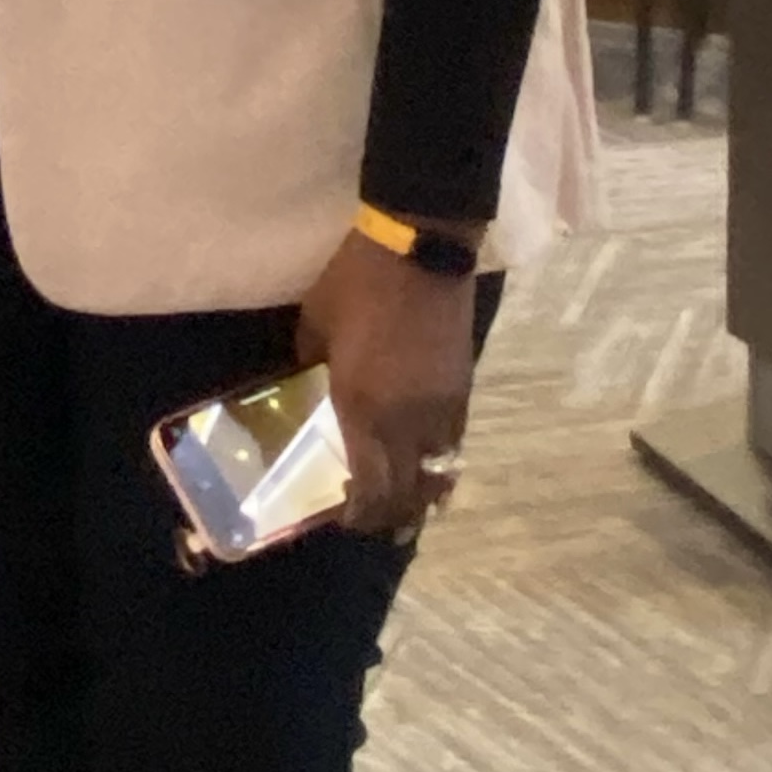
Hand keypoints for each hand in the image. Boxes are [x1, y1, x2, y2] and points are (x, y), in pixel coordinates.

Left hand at [294, 227, 477, 536]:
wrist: (422, 247)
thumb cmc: (356, 282)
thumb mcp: (314, 326)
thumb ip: (310, 368)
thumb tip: (307, 387)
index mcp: (362, 407)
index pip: (369, 486)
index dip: (360, 513)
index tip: (346, 520)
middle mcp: (407, 421)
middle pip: (407, 492)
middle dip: (390, 517)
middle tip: (373, 525)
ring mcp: (442, 407)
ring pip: (438, 473)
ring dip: (422, 496)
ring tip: (408, 511)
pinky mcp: (464, 389)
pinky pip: (454, 443)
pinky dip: (440, 462)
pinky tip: (430, 466)